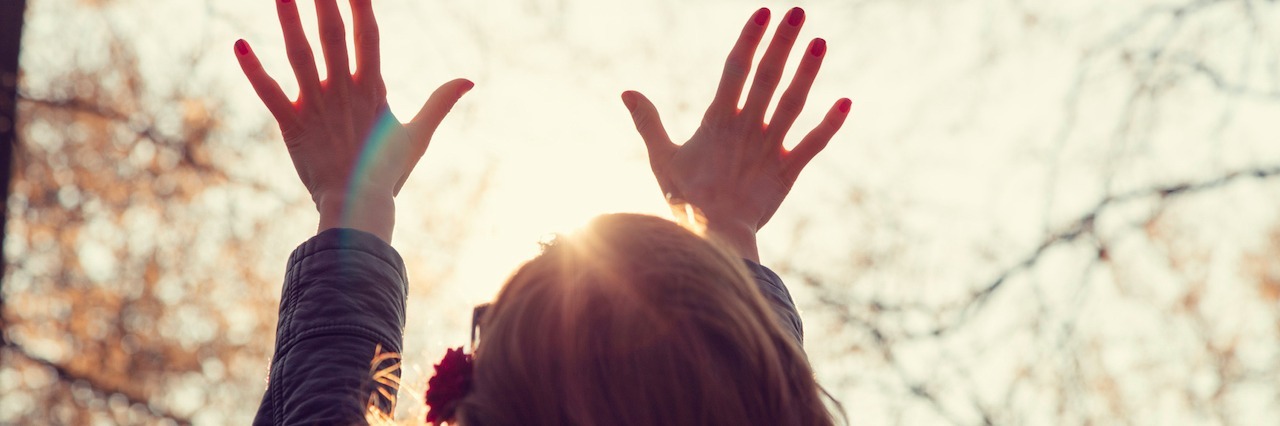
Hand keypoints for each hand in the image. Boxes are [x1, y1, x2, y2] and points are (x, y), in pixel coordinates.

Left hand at [234, 0, 471, 242]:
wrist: (358, 205)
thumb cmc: (388, 172)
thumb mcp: (419, 135)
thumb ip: (440, 103)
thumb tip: (469, 81)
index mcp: (373, 90)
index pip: (368, 37)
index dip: (360, 5)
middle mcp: (344, 91)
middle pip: (333, 36)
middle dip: (324, 2)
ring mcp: (317, 107)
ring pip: (300, 55)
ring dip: (289, 21)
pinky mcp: (292, 125)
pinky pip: (270, 93)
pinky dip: (253, 70)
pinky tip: (239, 44)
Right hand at [622, 7, 850, 260]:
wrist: (713, 238)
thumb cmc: (685, 198)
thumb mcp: (661, 157)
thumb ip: (648, 122)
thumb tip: (626, 92)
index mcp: (718, 121)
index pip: (736, 70)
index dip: (750, 39)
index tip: (764, 13)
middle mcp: (747, 129)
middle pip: (768, 77)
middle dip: (782, 42)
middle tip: (797, 11)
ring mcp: (770, 149)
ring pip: (794, 103)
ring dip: (808, 71)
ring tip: (820, 41)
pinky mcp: (788, 172)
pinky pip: (813, 144)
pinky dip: (830, 124)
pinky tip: (846, 101)